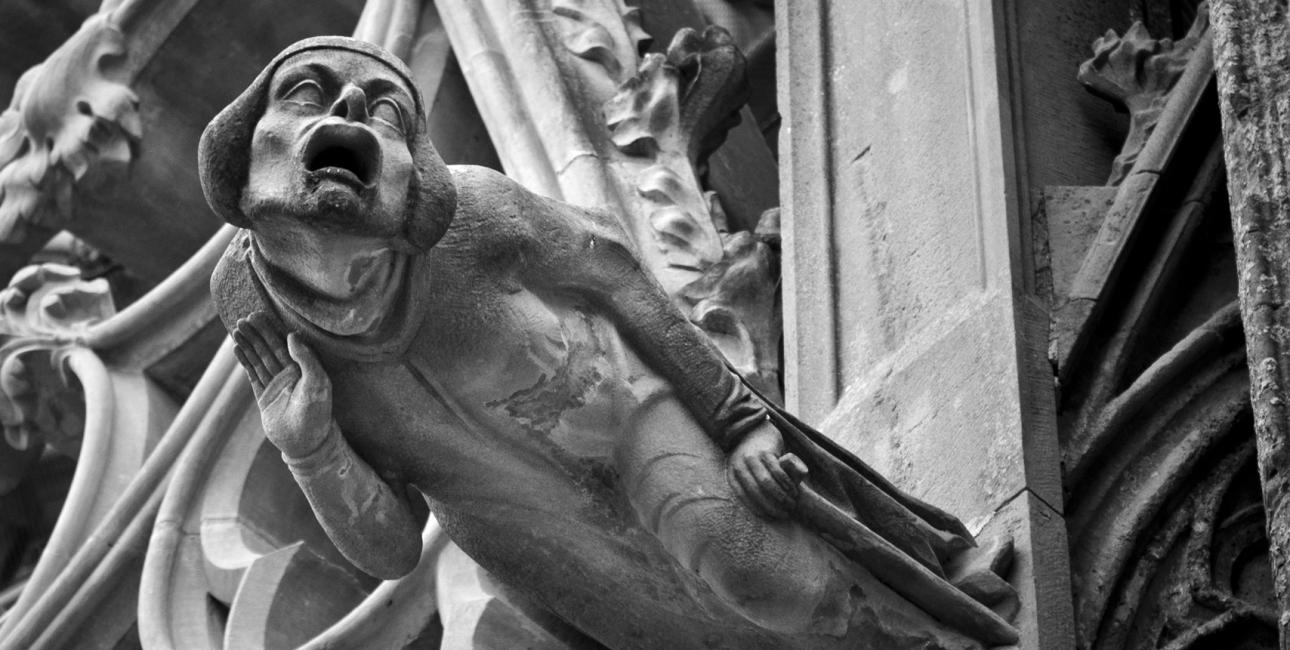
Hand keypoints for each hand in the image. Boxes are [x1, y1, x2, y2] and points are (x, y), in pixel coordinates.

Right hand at [232, 312, 333, 459]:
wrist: (306, 443)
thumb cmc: (317, 413)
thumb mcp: (317, 383)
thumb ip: (307, 359)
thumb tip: (292, 336)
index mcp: (304, 368)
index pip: (284, 344)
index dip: (271, 329)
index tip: (259, 314)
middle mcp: (289, 374)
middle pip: (269, 348)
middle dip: (257, 333)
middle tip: (244, 318)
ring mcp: (276, 385)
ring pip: (259, 359)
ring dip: (248, 344)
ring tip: (236, 329)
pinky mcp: (264, 397)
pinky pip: (253, 375)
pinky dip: (245, 362)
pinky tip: (237, 349)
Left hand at [726, 420, 808, 518]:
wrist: (754, 429)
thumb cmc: (751, 455)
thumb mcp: (741, 469)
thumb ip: (746, 485)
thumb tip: (758, 510)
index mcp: (732, 473)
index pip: (744, 497)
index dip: (759, 509)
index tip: (771, 517)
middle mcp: (739, 466)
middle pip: (756, 492)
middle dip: (772, 506)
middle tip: (785, 512)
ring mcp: (752, 458)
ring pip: (767, 483)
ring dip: (781, 496)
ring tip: (791, 502)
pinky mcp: (765, 452)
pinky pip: (777, 471)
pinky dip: (786, 483)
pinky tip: (793, 489)